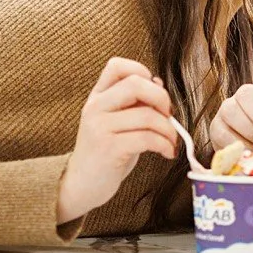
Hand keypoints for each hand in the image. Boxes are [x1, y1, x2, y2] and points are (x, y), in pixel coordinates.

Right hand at [57, 57, 176, 224]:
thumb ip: (135, 103)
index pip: (117, 66)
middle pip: (135, 84)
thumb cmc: (106, 152)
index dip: (142, 71)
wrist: (81, 185)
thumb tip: (159, 83)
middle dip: (162, 98)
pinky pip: (147, 139)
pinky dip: (165, 145)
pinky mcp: (108, 149)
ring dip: (168, 129)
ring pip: (147, 115)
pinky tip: (167, 152)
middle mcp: (95, 108)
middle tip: (168, 115)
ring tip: (171, 141)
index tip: (154, 93)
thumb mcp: (118, 122)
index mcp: (98, 96)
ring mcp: (99, 128)